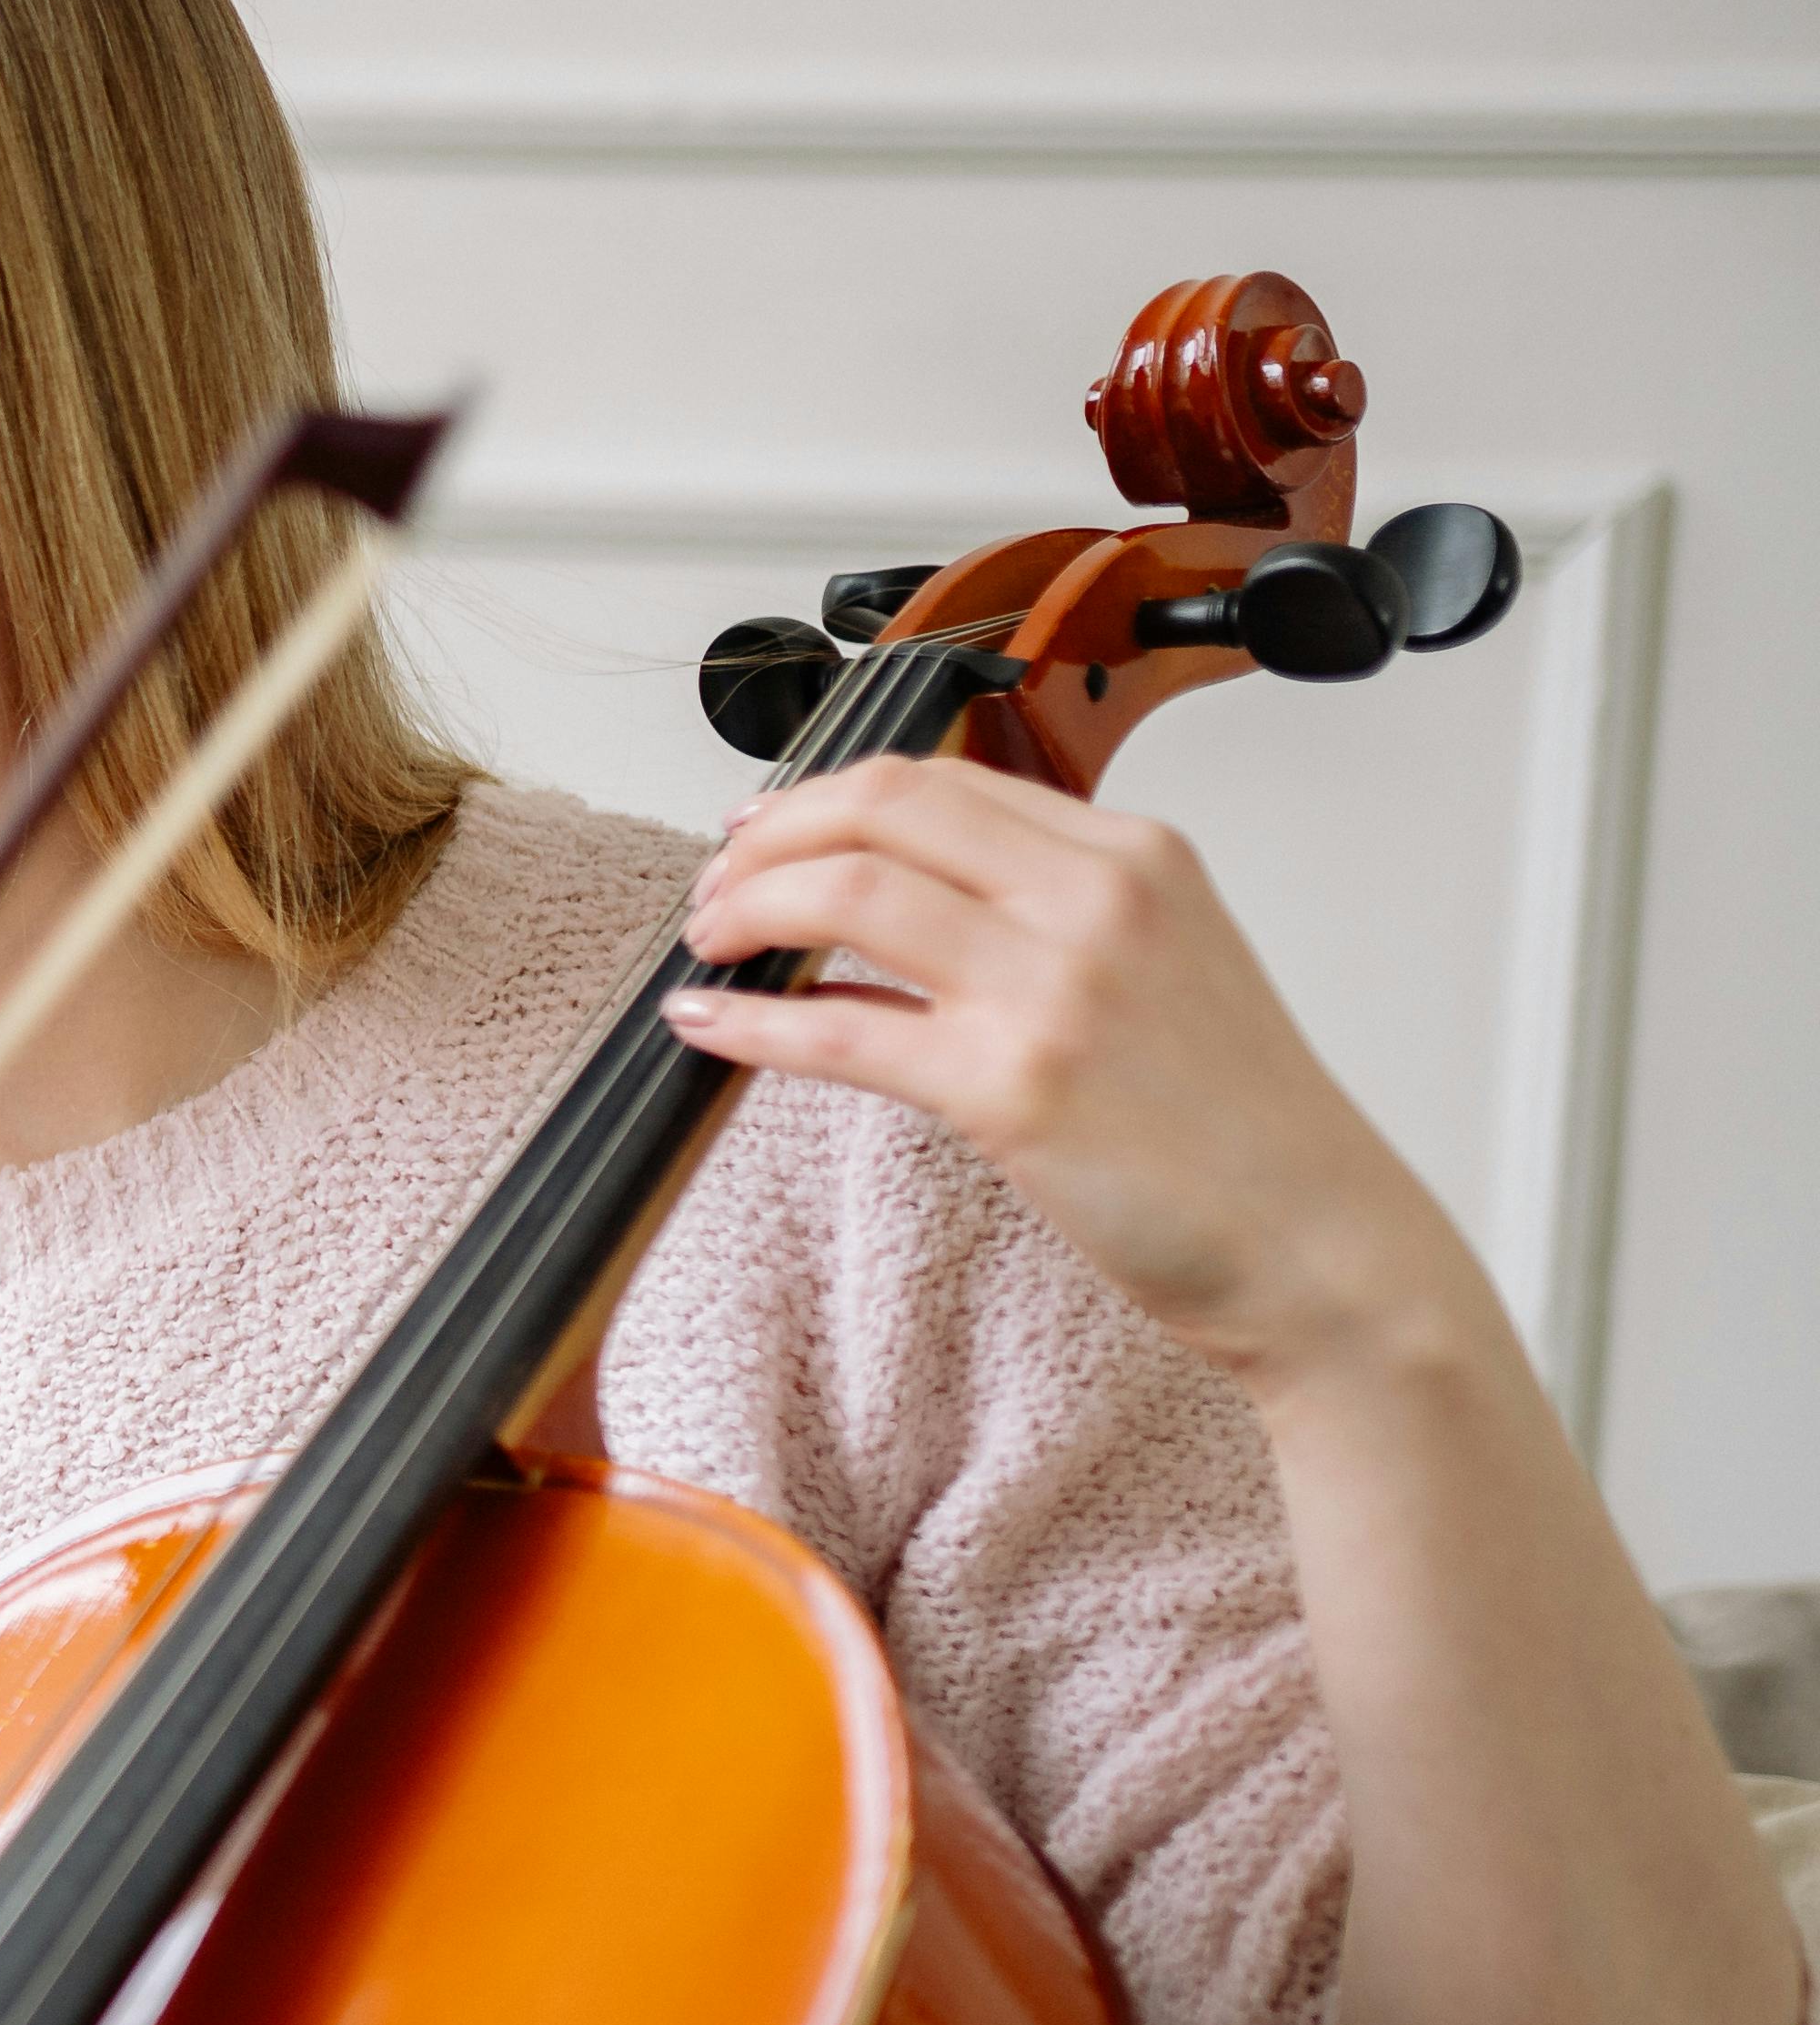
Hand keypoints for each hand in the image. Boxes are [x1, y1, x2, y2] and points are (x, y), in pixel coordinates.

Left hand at [666, 756, 1470, 1396]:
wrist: (1319, 1243)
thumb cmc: (1239, 1127)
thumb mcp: (1166, 967)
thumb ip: (1049, 916)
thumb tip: (895, 902)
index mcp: (1137, 856)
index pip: (940, 781)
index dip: (824, 799)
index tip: (767, 834)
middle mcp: (1098, 898)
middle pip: (881, 810)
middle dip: (769, 839)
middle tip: (716, 889)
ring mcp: (1056, 987)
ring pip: (845, 893)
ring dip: (747, 912)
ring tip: (708, 947)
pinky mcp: (1014, 1086)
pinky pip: (838, 1031)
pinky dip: (750, 1022)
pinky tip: (706, 1025)